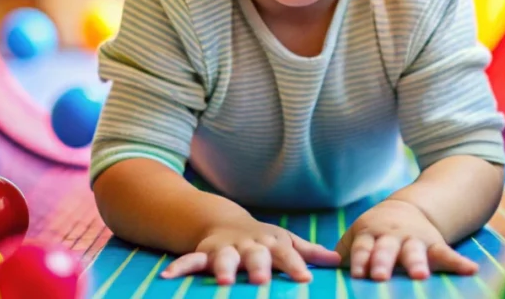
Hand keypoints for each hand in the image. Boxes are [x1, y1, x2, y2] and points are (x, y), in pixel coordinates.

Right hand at [160, 218, 340, 284]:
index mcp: (271, 243)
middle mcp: (248, 245)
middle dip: (258, 267)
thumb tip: (337, 260)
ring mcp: (225, 249)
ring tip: (225, 281)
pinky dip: (179, 268)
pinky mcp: (204, 254)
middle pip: (255, 255)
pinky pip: (190, 261)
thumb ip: (308, 252)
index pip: (287, 255)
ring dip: (224, 268)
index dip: (296, 266)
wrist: (225, 222)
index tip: (305, 279)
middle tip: (262, 281)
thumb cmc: (262, 240)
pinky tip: (167, 279)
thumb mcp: (285, 241)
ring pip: (224, 258)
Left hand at [333, 199, 478, 280]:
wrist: (406, 209)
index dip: (360, 260)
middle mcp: (391, 237)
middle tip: (379, 276)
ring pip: (414, 251)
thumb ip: (344, 253)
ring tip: (420, 275)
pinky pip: (447, 254)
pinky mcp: (434, 244)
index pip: (362, 248)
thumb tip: (320, 267)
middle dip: (383, 262)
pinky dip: (459, 263)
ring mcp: (414, 240)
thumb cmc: (375, 232)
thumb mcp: (357, 236)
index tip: (357, 274)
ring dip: (417, 262)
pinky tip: (471, 271)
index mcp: (370, 235)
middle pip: (386, 250)